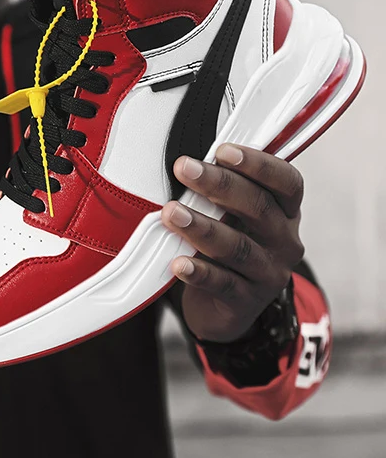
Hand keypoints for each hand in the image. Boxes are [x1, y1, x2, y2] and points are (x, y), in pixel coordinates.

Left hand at [161, 144, 304, 342]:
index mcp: (285, 211)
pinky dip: (200, 272)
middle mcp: (284, 241)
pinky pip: (223, 284)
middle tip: (183, 168)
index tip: (222, 150)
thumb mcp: (233, 214)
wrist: (225, 307)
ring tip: (171, 212)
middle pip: (258, 208)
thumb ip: (222, 191)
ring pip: (237, 247)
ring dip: (202, 227)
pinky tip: (178, 263)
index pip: (287, 182)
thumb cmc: (227, 242)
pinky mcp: (247, 302)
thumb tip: (187, 161)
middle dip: (219, 184)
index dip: (258, 164)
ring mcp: (269, 273)